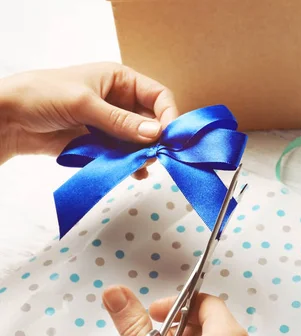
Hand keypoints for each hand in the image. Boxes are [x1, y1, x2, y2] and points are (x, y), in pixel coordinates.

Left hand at [0, 62, 178, 177]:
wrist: (7, 118)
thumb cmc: (43, 95)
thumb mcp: (84, 104)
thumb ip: (121, 121)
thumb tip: (156, 134)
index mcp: (120, 80)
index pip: (158, 96)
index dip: (168, 115)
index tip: (169, 138)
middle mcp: (120, 101)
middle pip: (152, 121)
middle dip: (156, 139)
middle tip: (156, 156)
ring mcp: (111, 123)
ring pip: (139, 141)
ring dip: (143, 154)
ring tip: (142, 167)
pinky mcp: (101, 143)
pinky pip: (123, 154)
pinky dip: (129, 164)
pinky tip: (134, 173)